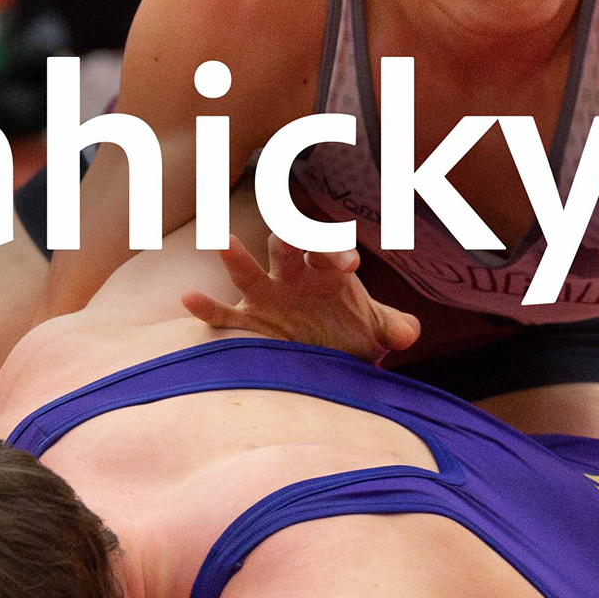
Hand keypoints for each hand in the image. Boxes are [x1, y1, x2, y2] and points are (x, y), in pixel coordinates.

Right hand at [182, 231, 421, 361]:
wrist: (329, 362)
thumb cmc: (351, 334)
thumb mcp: (376, 331)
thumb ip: (394, 326)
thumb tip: (409, 332)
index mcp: (327, 270)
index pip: (330, 250)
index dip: (338, 251)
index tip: (350, 266)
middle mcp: (293, 276)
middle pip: (287, 245)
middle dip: (291, 238)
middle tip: (294, 235)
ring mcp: (267, 298)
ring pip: (249, 271)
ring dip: (237, 256)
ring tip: (222, 240)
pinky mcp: (248, 323)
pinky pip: (224, 316)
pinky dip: (206, 308)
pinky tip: (189, 299)